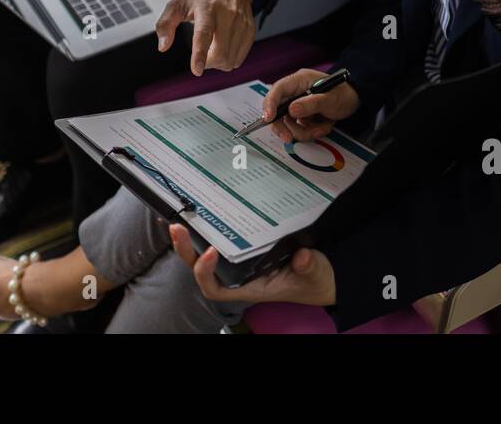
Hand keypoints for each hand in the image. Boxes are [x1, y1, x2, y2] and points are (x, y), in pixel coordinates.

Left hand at [155, 0, 255, 75]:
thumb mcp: (178, 3)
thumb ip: (165, 24)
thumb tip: (163, 46)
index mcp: (207, 8)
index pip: (204, 33)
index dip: (200, 54)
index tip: (196, 70)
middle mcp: (227, 15)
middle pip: (220, 53)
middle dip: (207, 63)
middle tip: (201, 56)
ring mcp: (241, 23)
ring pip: (230, 59)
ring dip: (218, 63)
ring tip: (212, 49)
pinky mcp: (250, 30)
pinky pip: (239, 58)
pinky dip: (228, 60)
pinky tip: (223, 49)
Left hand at [168, 223, 335, 306]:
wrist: (322, 277)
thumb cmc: (314, 280)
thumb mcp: (316, 274)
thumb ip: (309, 267)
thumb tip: (303, 256)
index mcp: (250, 287)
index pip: (216, 289)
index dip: (205, 273)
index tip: (210, 251)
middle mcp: (239, 277)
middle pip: (202, 270)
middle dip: (186, 250)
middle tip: (178, 227)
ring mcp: (239, 263)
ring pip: (205, 255)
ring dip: (190, 238)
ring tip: (180, 216)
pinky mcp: (245, 248)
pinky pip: (220, 240)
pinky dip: (207, 228)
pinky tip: (200, 212)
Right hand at [261, 68, 360, 142]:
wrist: (355, 100)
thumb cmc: (344, 94)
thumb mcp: (330, 99)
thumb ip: (311, 104)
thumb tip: (291, 110)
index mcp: (298, 81)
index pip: (277, 90)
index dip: (269, 104)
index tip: (268, 118)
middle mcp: (295, 92)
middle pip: (277, 110)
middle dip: (284, 126)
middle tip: (288, 138)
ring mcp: (298, 105)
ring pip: (289, 124)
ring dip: (304, 131)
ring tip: (322, 128)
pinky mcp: (302, 116)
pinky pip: (299, 129)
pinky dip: (311, 132)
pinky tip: (324, 126)